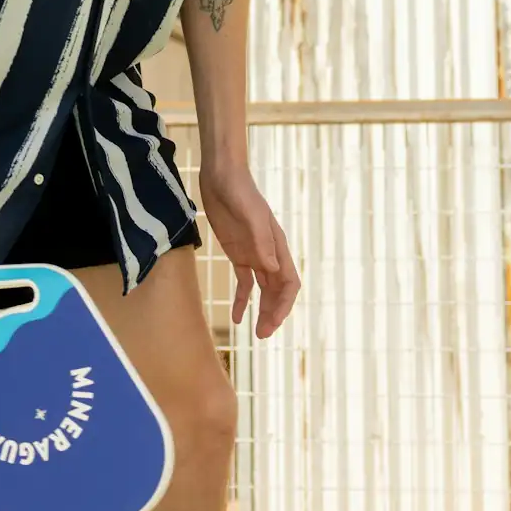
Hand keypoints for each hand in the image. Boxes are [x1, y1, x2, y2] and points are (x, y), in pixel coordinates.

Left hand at [200, 160, 298, 337]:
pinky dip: (242, 300)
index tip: (274, 323)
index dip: (284, 303)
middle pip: (278, 289)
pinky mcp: (237, 252)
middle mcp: (268, 252)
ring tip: (256, 332)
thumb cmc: (238, 190)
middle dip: (274, 313)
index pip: (289, 280)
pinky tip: (236, 317)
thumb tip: (272, 268)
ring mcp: (253, 252)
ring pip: (264, 289)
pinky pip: (244, 282)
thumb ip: (261, 240)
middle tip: (263, 335)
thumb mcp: (249, 214)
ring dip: (262, 310)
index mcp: (276, 244)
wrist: (222, 175)